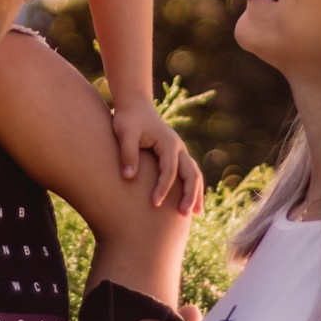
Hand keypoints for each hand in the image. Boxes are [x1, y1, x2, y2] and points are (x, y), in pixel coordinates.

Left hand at [111, 96, 204, 214]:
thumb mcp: (125, 133)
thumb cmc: (128, 120)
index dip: (162, 188)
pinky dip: (192, 187)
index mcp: (167, 143)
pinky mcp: (176, 155)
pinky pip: (189, 172)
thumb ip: (128, 154)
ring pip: (194, 174)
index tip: (154, 204)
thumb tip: (128, 177)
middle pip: (191, 173)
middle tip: (184, 215)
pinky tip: (189, 201)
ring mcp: (179, 151)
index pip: (169, 170)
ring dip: (196, 193)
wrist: (135, 105)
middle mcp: (178, 147)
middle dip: (189, 195)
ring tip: (195, 214)